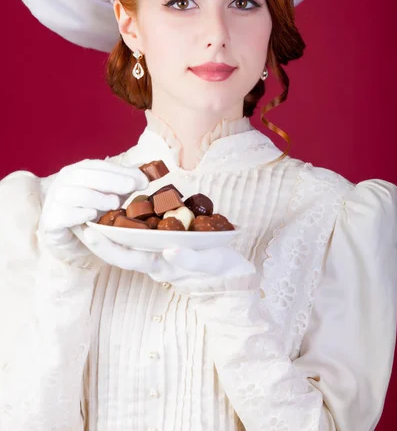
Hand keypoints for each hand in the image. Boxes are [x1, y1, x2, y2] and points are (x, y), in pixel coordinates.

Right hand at [37, 159, 148, 267]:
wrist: (66, 235)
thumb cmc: (90, 208)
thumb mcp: (109, 193)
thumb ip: (125, 183)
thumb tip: (147, 176)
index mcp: (78, 170)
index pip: (99, 166)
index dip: (121, 172)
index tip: (143, 180)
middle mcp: (64, 180)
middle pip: (86, 176)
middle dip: (112, 181)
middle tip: (132, 188)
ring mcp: (55, 199)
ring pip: (76, 193)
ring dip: (97, 197)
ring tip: (115, 203)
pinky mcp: (50, 218)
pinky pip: (64, 213)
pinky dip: (79, 213)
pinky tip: (92, 215)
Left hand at [81, 226, 256, 290]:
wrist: (231, 272)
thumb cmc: (220, 268)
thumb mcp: (209, 263)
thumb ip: (190, 258)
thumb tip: (169, 250)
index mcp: (160, 266)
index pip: (127, 258)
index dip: (107, 247)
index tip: (90, 232)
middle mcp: (154, 260)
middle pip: (121, 250)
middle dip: (100, 236)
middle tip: (82, 216)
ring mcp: (158, 251)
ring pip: (129, 241)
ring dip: (111, 228)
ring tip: (95, 209)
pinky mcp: (165, 241)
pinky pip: (141, 232)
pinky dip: (129, 222)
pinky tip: (120, 208)